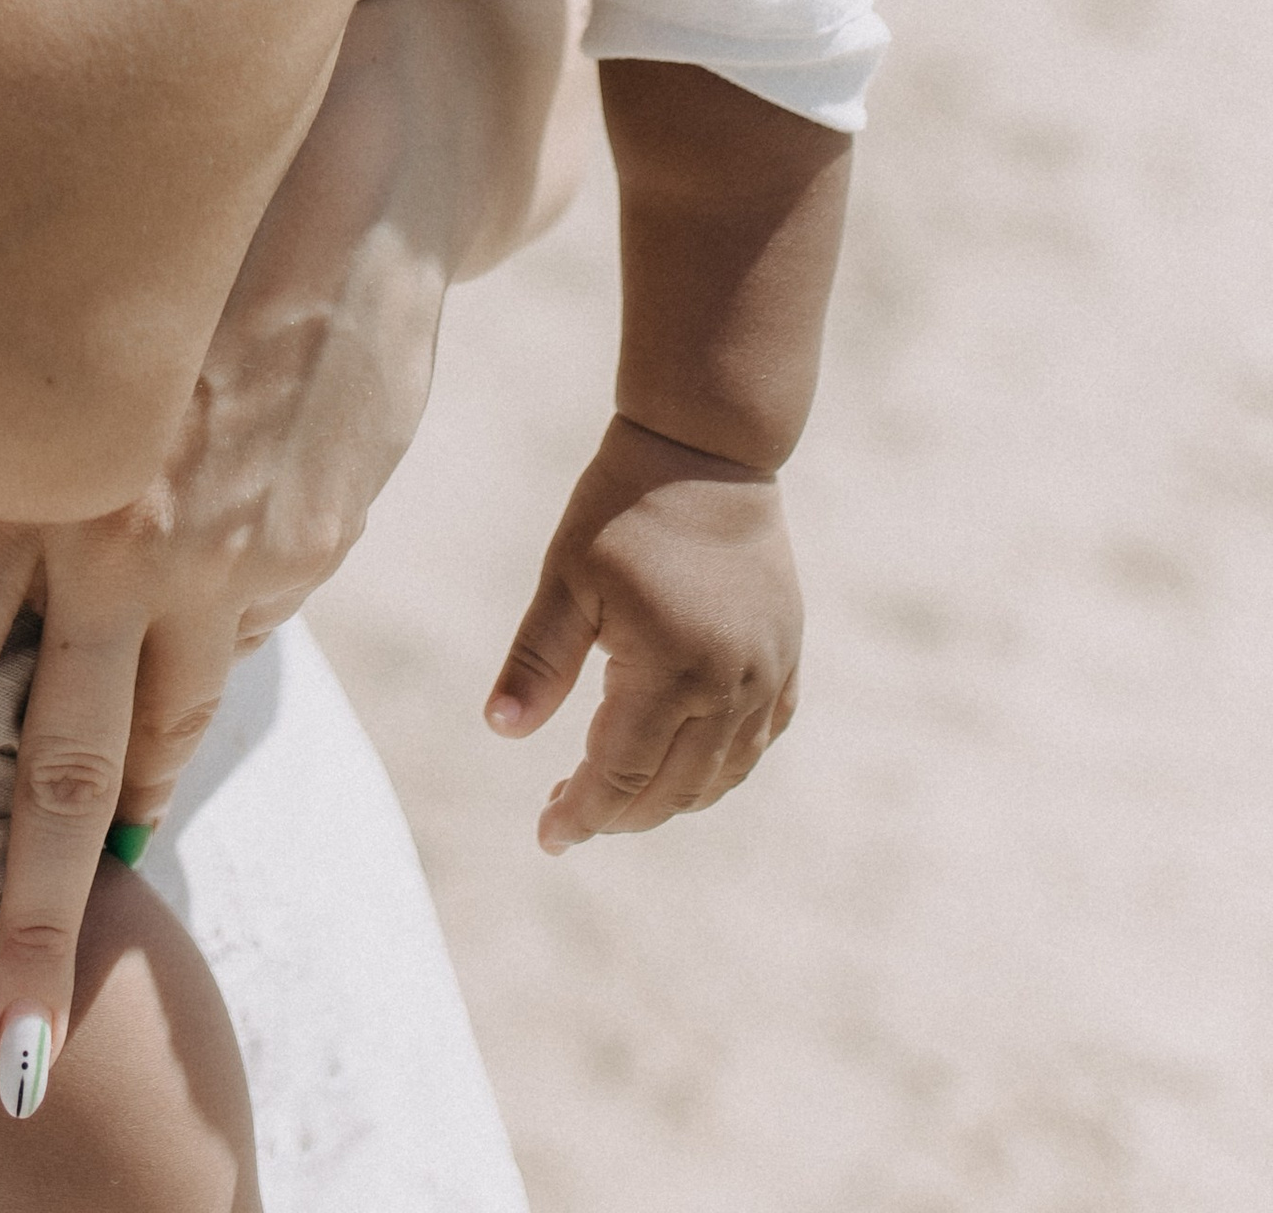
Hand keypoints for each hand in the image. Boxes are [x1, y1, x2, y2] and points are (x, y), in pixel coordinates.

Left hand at [0, 280, 440, 1084]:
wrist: (355, 159)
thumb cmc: (146, 209)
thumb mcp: (14, 288)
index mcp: (32, 485)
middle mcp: (132, 541)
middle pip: (66, 771)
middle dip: (34, 929)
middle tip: (11, 1060)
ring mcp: (243, 556)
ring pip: (171, 723)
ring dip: (128, 822)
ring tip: (101, 906)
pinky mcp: (317, 541)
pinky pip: (242, 628)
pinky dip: (201, 662)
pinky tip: (179, 675)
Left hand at [487, 412, 803, 852]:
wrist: (707, 452)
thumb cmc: (623, 508)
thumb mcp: (567, 578)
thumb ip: (537, 660)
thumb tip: (500, 729)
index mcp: (670, 668)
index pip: (621, 773)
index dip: (582, 811)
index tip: (548, 836)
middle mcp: (730, 685)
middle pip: (673, 789)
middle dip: (619, 814)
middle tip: (571, 817)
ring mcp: (767, 675)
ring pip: (721, 775)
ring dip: (670, 800)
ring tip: (619, 798)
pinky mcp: (787, 658)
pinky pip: (760, 741)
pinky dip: (722, 770)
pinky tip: (686, 768)